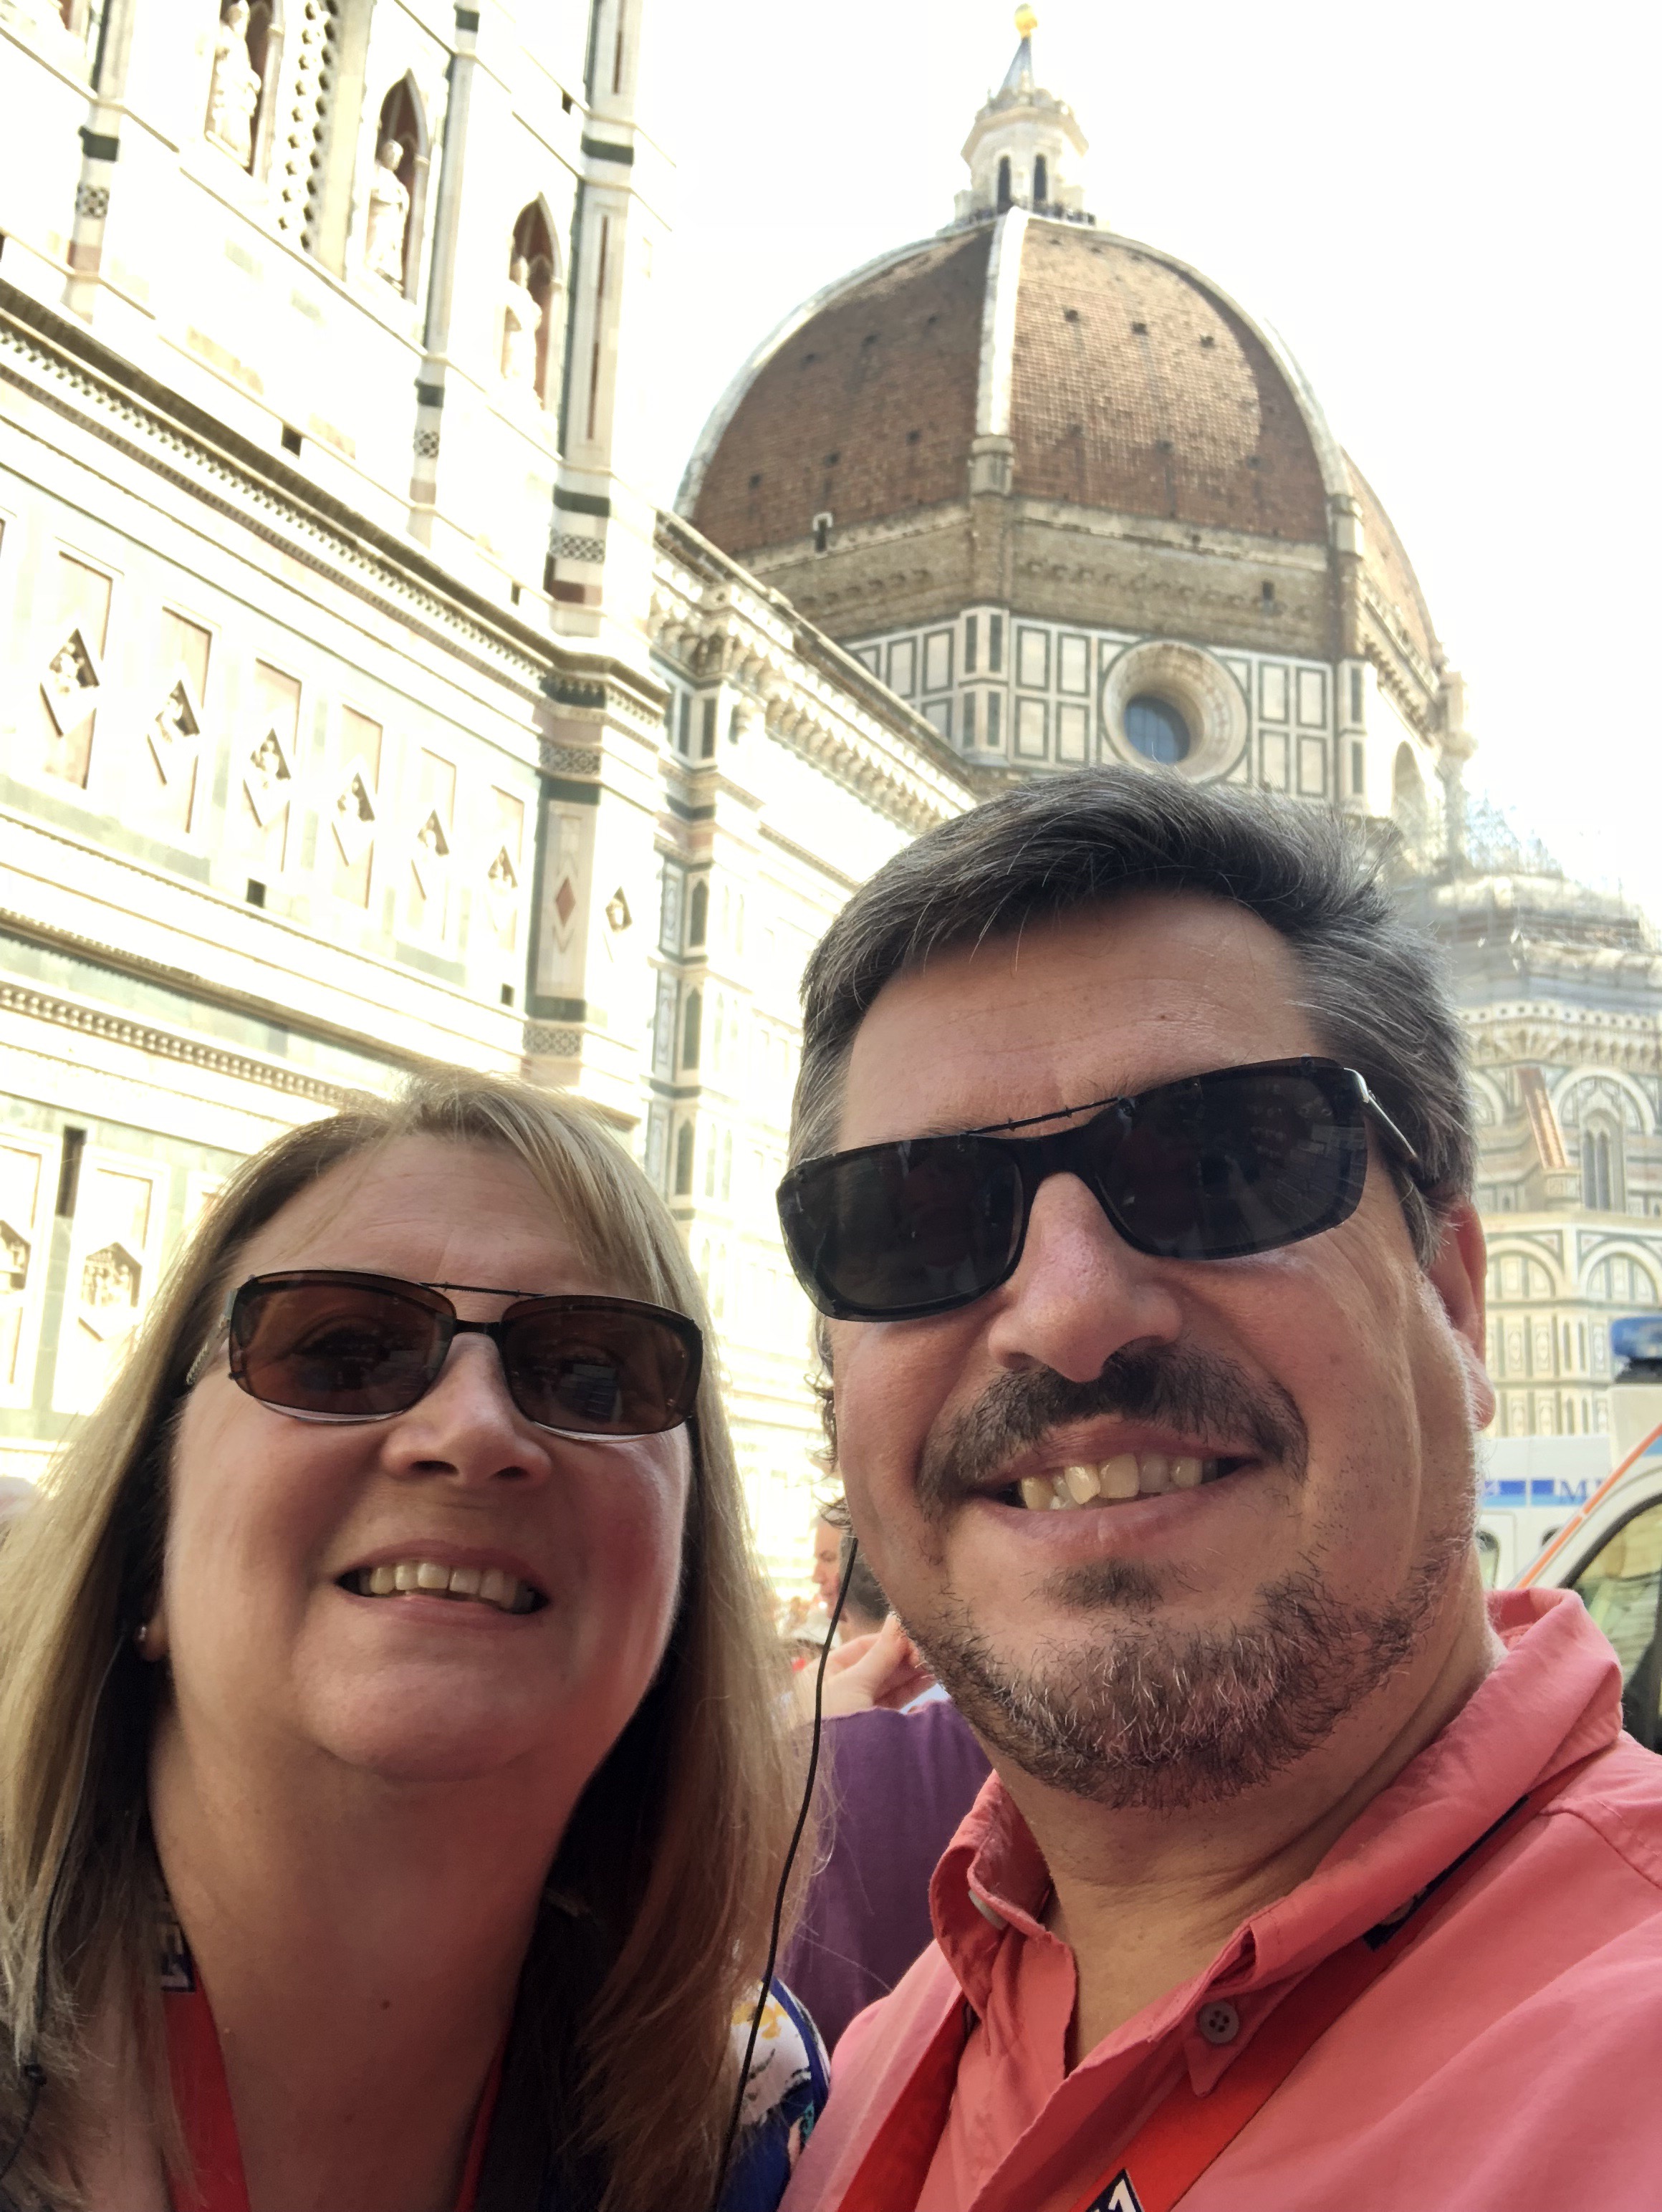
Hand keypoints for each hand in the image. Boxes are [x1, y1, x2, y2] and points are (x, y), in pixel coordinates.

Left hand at [803, 1614, 934, 1718]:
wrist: (830, 1779)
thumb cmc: (832, 1720)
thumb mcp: (855, 1683)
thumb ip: (882, 1653)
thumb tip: (898, 1618)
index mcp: (822, 1673)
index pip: (860, 1647)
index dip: (888, 1640)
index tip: (914, 1635)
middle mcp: (837, 1689)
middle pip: (875, 1665)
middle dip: (903, 1657)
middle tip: (931, 1648)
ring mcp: (855, 1710)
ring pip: (887, 1685)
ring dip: (911, 1673)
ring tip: (937, 1662)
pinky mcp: (871, 1730)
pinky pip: (892, 1704)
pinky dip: (911, 1693)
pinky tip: (930, 1681)